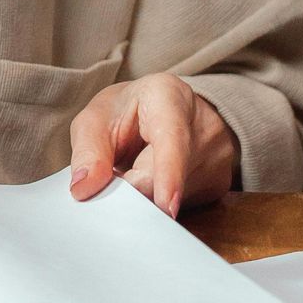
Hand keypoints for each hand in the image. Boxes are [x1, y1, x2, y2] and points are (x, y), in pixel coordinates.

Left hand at [67, 75, 238, 220]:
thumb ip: (88, 151)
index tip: (166, 204)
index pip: (172, 139)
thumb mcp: (96, 119)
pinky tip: (156, 182)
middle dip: (132, 190)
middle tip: (113, 180)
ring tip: (136, 169)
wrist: (165, 111)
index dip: (168, 173)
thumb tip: (83, 189)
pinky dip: (161, 201)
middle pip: (166, 179)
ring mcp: (217, 157)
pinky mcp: (218, 184)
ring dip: (145, 196)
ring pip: (175, 198)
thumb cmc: (126, 113)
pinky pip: (185, 206)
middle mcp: (203, 125)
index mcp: (169, 96)